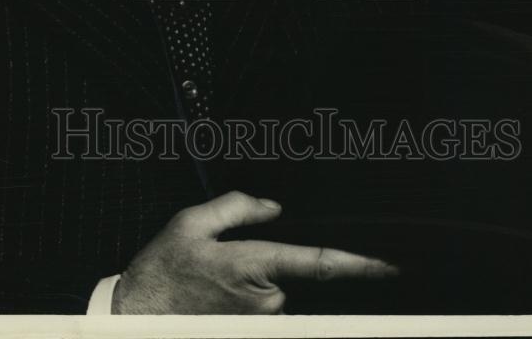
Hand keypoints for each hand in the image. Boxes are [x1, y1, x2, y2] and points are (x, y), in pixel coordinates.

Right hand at [111, 190, 398, 313]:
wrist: (139, 315)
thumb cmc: (163, 270)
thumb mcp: (191, 223)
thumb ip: (236, 207)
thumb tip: (271, 206)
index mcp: (253, 266)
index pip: (317, 264)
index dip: (359, 263)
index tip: (392, 263)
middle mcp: (265, 299)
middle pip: (293, 269)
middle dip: (275, 255)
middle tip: (227, 254)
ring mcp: (260, 318)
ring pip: (278, 285)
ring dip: (257, 274)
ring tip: (211, 273)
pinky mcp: (251, 326)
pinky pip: (265, 299)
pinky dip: (249, 287)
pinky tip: (216, 285)